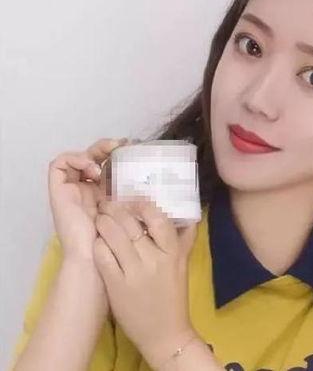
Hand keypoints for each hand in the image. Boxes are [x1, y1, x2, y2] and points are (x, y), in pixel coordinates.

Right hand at [48, 137, 128, 261]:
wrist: (95, 258)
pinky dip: (75, 159)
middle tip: (121, 145)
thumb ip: (140, 195)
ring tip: (106, 160)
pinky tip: (93, 169)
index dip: (117, 152)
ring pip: (76, 157)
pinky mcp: (58, 191)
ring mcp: (72, 189)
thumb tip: (163, 177)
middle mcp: (87, 188)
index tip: (134, 148)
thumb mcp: (133, 209)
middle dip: (106, 147)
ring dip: (92, 152)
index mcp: (104, 192)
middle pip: (92, 156)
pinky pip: (58, 165)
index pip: (107, 163)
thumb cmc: (117, 239)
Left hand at [93, 195, 200, 369]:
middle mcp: (154, 260)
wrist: (165, 333)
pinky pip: (102, 256)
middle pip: (130, 223)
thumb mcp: (182, 265)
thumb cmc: (174, 296)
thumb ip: (185, 240)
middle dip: (116, 209)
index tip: (133, 200)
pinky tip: (97, 242)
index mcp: (172, 253)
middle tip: (108, 204)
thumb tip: (189, 215)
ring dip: (103, 223)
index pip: (157, 218)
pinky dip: (98, 245)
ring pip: (113, 236)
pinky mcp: (116, 285)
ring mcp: (133, 272)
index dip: (141, 205)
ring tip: (100, 218)